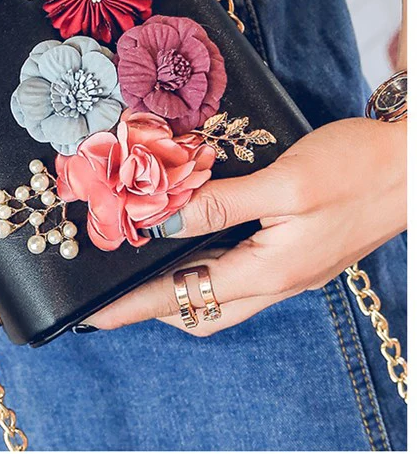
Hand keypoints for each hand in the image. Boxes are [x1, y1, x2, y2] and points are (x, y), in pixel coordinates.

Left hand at [89, 117, 405, 334]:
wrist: (412, 166)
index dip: (136, 306)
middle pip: (203, 308)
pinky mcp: (299, 250)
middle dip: (155, 301)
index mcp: (272, 271)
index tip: (94, 315)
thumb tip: (162, 220)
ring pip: (222, 291)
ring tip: (144, 256)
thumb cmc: (356, 168)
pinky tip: (194, 232)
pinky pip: (242, 269)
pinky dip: (209, 258)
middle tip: (114, 283)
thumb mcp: (284, 183)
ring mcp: (292, 268)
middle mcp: (280, 280)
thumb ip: (221, 204)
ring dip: (182, 279)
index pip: (186, 298)